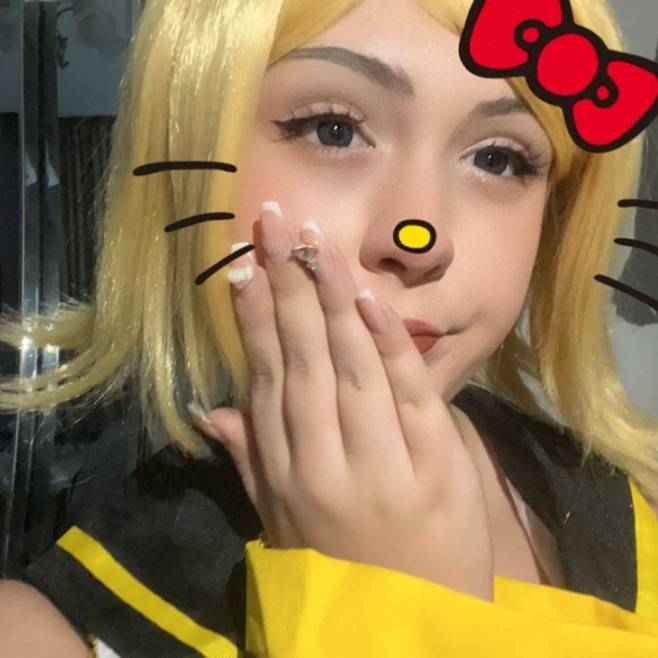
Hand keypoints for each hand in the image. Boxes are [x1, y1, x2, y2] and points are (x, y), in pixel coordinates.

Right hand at [191, 202, 493, 600]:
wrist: (414, 629)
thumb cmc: (342, 575)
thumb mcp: (281, 530)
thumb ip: (249, 464)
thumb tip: (212, 409)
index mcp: (288, 474)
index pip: (267, 377)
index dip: (254, 318)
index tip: (242, 267)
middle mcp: (329, 459)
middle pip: (305, 356)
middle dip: (288, 284)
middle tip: (275, 225)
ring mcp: (387, 459)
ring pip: (352, 362)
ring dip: (333, 297)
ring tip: (314, 242)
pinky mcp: (438, 461)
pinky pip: (411, 389)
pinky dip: (388, 340)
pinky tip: (368, 297)